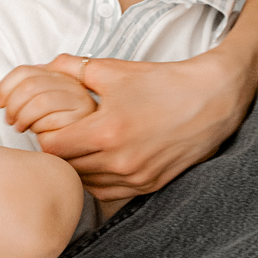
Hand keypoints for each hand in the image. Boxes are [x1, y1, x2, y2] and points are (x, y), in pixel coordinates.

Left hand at [0, 62, 98, 136]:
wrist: (91, 149)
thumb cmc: (61, 128)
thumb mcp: (44, 104)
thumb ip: (28, 92)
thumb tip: (3, 96)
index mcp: (61, 76)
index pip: (24, 71)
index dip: (5, 86)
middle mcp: (73, 86)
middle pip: (30, 86)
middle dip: (13, 105)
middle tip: (11, 120)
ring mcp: (82, 104)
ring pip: (40, 103)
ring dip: (24, 119)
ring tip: (22, 128)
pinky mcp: (85, 126)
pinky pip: (51, 124)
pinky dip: (39, 131)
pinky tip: (41, 136)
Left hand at [31, 46, 257, 199]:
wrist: (211, 99)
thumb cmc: (162, 82)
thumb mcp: (114, 70)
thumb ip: (74, 68)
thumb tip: (46, 64)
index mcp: (106, 132)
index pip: (54, 148)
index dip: (47, 135)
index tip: (52, 124)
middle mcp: (120, 161)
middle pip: (69, 168)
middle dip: (62, 151)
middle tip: (65, 134)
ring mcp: (137, 177)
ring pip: (88, 184)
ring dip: (80, 168)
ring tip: (83, 147)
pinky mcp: (151, 185)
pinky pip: (110, 193)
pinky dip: (100, 180)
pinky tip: (103, 161)